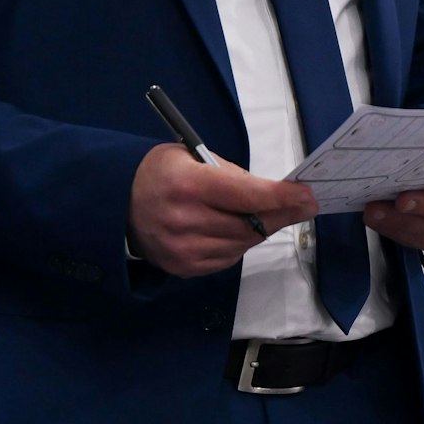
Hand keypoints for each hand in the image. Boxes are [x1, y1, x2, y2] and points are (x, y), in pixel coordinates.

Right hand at [128, 145, 317, 278]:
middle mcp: (186, 221)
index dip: (281, 198)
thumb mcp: (189, 156)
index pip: (246, 195)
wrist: (115, 205)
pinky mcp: (183, 268)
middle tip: (302, 205)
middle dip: (280, 214)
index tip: (307, 197)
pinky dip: (238, 244)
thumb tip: (270, 193)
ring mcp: (184, 249)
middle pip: (249, 224)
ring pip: (242, 244)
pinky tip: (234, 229)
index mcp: (189, 185)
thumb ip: (229, 174)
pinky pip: (227, 258)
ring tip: (266, 214)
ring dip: (260, 229)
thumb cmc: (158, 173)